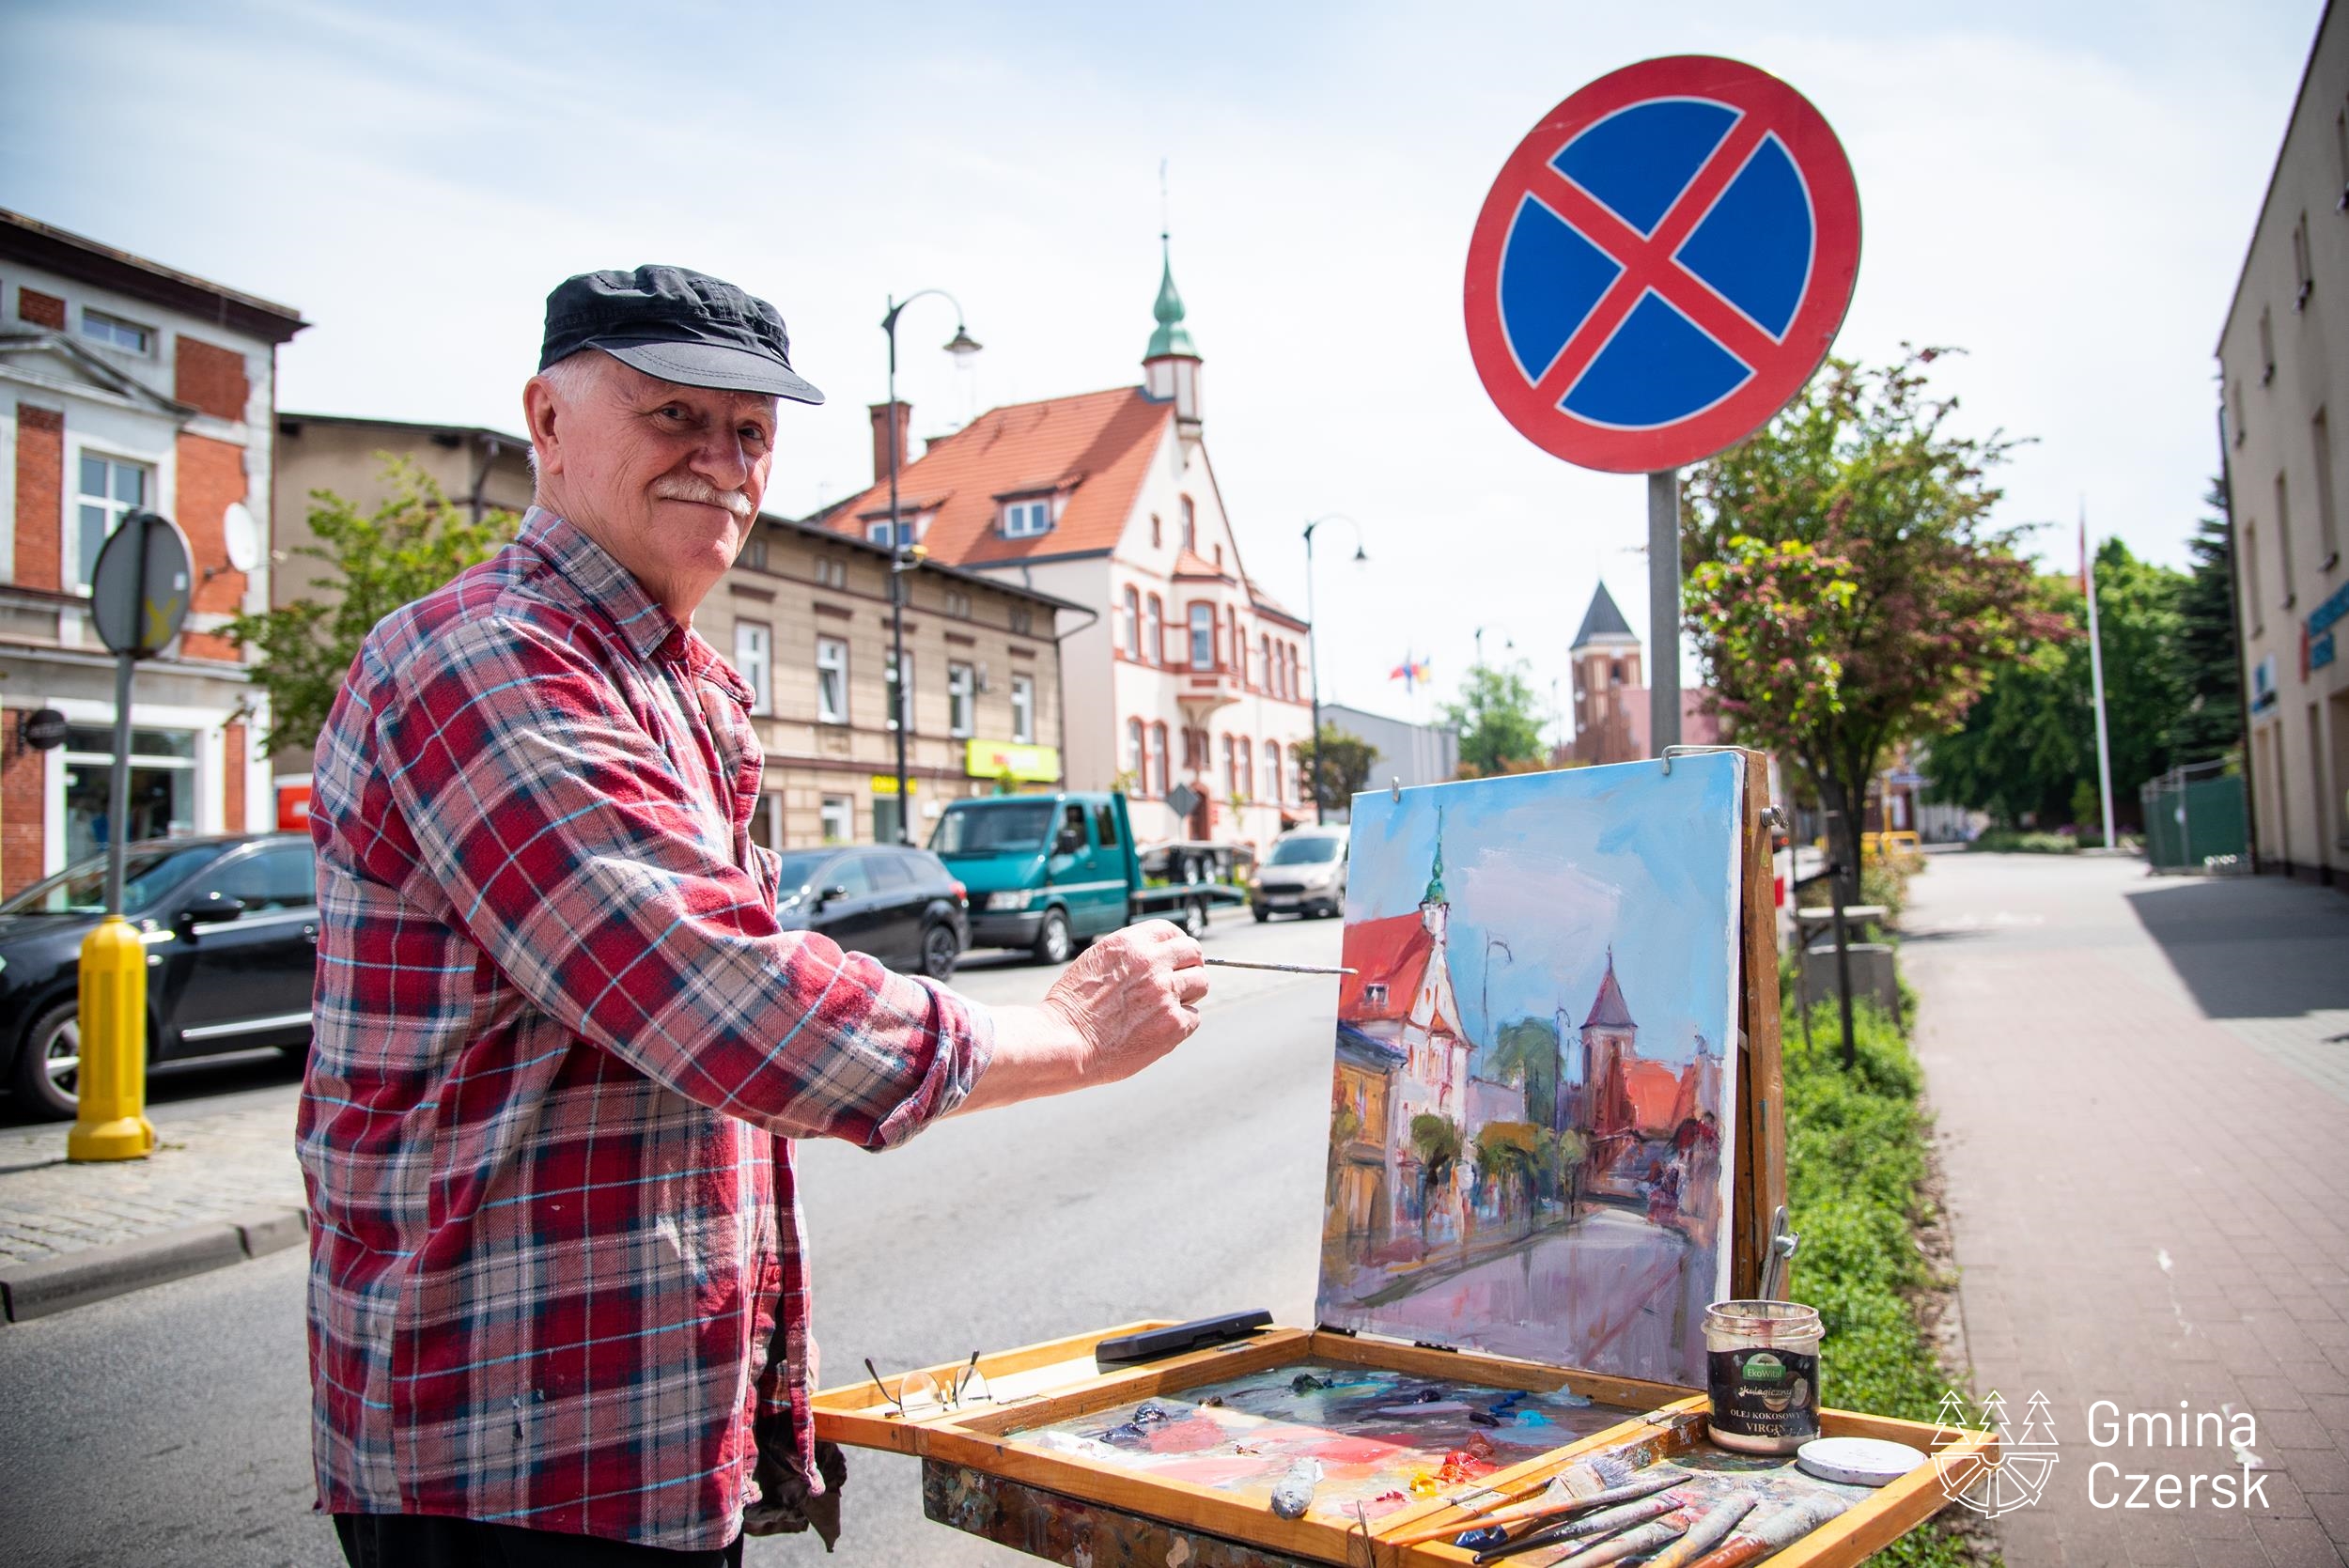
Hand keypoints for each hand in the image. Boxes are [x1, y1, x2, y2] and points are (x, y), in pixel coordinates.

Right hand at [1040, 919, 1207, 1085]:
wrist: (1065, 1042)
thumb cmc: (1072, 1007)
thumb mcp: (1095, 963)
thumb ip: (1128, 956)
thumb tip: (1156, 957)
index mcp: (1130, 944)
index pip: (1171, 931)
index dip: (1176, 945)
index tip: (1175, 958)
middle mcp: (1152, 963)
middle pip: (1194, 953)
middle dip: (1189, 966)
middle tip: (1180, 982)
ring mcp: (1166, 993)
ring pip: (1201, 983)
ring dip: (1189, 994)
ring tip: (1166, 1008)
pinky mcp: (1174, 1024)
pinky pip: (1194, 1017)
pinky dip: (1181, 1023)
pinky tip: (1159, 1029)